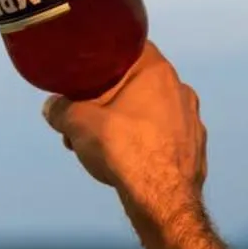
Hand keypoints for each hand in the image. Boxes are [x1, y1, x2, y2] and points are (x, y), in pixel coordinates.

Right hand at [42, 42, 207, 233]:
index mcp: (157, 71)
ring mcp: (193, 122)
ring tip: (101, 149)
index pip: (129, 49)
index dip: (104, 59)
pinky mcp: (195, 151)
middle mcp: (181, 90)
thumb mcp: (78, 123)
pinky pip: (164, 140)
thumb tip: (52, 108)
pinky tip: (128, 164)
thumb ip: (61, 109)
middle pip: (138, 86)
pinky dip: (146, 146)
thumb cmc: (123, 149)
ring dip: (126, 125)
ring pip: (151, 115)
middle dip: (109, 101)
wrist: (162, 199)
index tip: (87, 74)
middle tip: (86, 121)